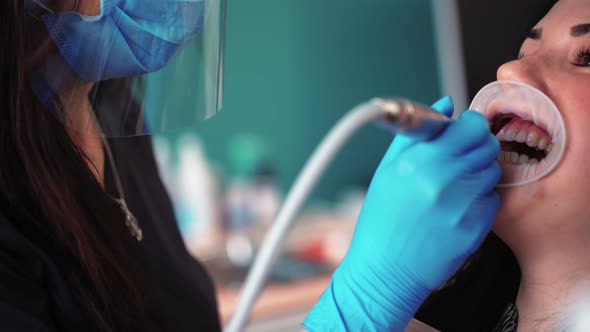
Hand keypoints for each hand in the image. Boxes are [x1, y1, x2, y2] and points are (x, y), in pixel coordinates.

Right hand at [303, 97, 500, 330]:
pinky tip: (456, 210)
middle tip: (460, 158)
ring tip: (453, 188)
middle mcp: (443, 178)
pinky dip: (479, 201)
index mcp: (419, 160)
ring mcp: (462, 204)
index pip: (468, 125)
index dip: (468, 126)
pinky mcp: (476, 227)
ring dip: (477, 174)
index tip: (461, 132)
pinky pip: (492, 200)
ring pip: (491, 172)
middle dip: (477, 146)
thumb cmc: (382, 221)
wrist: (385, 270)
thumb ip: (416, 135)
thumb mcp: (387, 171)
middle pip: (486, 145)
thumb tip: (444, 103)